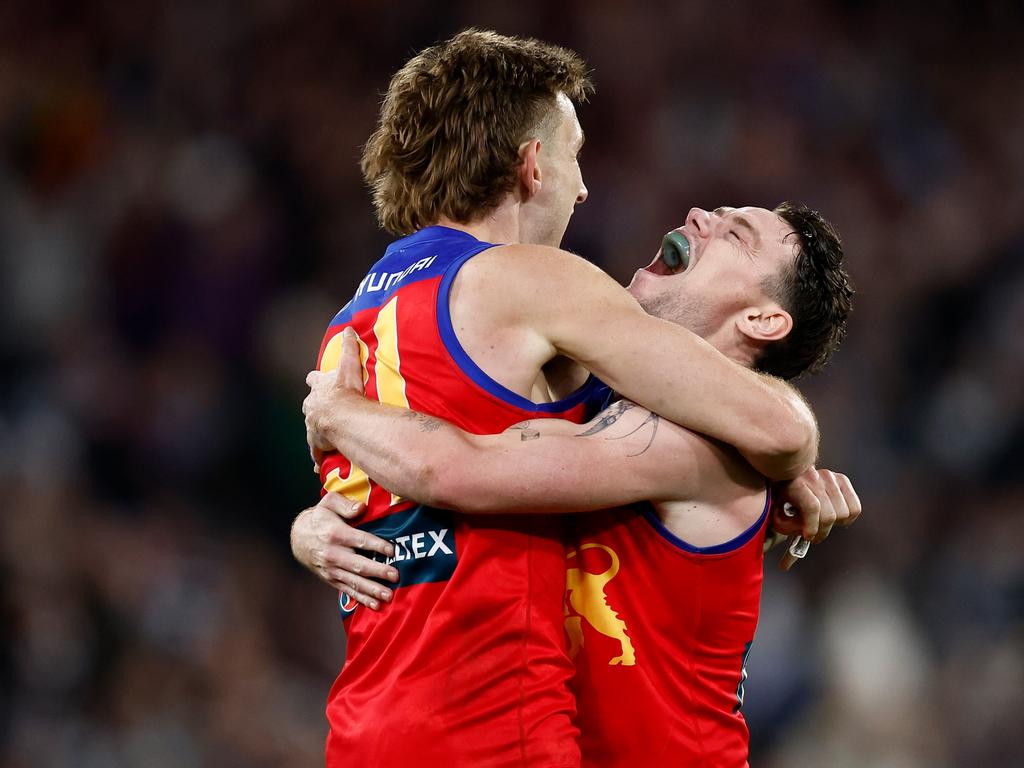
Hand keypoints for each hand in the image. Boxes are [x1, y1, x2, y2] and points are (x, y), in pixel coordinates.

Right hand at [291, 491, 398, 609]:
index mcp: (335, 534)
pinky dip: (361, 599)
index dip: (377, 546)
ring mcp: (332, 569)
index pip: (360, 540)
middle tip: (395, 576)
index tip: (392, 550)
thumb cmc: (320, 518)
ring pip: (354, 582)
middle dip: (378, 571)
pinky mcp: (331, 579)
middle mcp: (333, 554)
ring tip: (388, 595)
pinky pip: (348, 590)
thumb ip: (346, 505)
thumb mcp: (329, 503)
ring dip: (372, 590)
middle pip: (359, 565)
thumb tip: (361, 508)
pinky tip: (375, 605)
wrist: (298, 538)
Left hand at [304, 327, 365, 471]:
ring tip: (322, 435)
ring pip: (311, 427)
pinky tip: (317, 465)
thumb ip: (349, 347)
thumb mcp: (349, 365)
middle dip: (314, 405)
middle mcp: (312, 406)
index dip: (315, 380)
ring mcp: (313, 425)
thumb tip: (348, 328)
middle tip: (322, 409)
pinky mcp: (317, 443)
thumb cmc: (345, 391)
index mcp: (319, 388)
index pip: (313, 380)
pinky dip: (317, 456)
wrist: (340, 417)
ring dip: (316, 430)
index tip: (315, 380)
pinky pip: (316, 452)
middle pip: (308, 404)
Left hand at [769, 467, 861, 570]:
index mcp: (794, 483)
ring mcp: (829, 476)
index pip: (813, 507)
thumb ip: (780, 536)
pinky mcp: (842, 479)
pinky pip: (855, 508)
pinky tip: (835, 518)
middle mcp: (814, 476)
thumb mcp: (776, 514)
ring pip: (843, 513)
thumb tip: (784, 568)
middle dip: (821, 530)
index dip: (812, 527)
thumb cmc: (781, 500)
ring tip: (822, 524)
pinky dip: (848, 518)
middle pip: (829, 515)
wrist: (789, 475)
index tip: (807, 537)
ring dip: (834, 524)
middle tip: (813, 535)